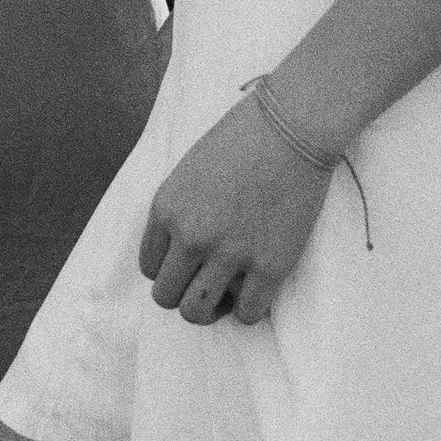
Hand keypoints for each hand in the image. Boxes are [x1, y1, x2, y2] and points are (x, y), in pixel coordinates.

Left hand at [136, 91, 332, 326]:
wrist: (292, 125)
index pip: (148, 267)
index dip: (169, 268)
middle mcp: (190, 236)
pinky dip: (249, 309)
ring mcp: (229, 254)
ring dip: (211, 307)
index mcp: (166, 208)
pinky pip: (247, 314)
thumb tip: (181, 254)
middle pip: (166, 297)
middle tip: (207, 280)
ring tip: (227, 291)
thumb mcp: (190, 171)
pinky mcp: (269, 267)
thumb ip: (179, 213)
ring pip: (197, 313)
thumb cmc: (243, 137)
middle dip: (184, 292)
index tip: (189, 262)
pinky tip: (257, 287)